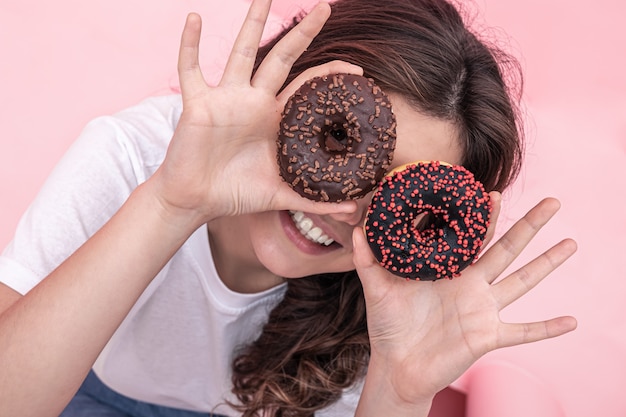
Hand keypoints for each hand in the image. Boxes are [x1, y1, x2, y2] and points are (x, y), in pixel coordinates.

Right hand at [150, 0, 360, 224]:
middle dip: (303, 33)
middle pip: (281, 58)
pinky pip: (191, 69)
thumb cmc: (236, 194)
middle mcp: (254, 101)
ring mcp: (226, 98)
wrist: (196, 200)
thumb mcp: (280, 195)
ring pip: (241, 53)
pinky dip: (190, 45)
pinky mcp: (198, 103)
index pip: (307, 87)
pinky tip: (194, 19)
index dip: (330, 76)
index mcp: (276, 119)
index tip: (358, 70)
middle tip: (325, 7)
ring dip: (251, 23)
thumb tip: (353, 211)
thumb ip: (315, 201)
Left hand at [352, 196, 577, 404]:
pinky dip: (547, 328)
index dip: (483, 216)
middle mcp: (471, 285)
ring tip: (570, 243)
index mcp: (448, 270)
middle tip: (552, 202)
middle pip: (506, 249)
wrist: (396, 366)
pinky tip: (572, 321)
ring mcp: (482, 309)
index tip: (491, 192)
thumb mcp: (377, 289)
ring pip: (522, 281)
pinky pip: (523, 332)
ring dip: (547, 264)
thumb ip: (368, 260)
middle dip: (529, 225)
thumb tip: (359, 229)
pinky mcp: (487, 336)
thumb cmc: (389, 326)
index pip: (471, 236)